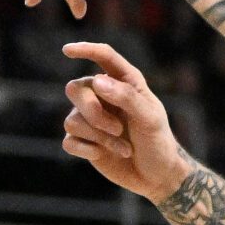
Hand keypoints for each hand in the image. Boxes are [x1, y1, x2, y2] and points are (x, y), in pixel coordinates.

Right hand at [60, 42, 195, 203]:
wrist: (156, 175)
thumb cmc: (157, 141)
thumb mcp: (150, 118)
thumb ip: (126, 97)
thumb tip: (96, 80)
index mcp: (125, 82)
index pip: (103, 57)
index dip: (85, 49)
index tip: (67, 50)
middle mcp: (103, 96)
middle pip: (76, 89)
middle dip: (92, 111)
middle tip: (117, 128)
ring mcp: (90, 119)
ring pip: (72, 119)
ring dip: (99, 137)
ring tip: (124, 147)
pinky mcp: (82, 141)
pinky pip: (68, 140)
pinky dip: (88, 150)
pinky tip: (104, 155)